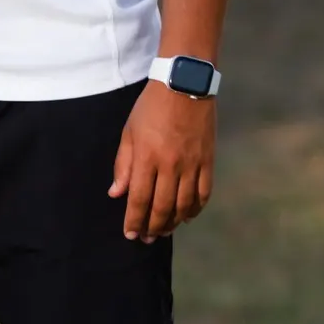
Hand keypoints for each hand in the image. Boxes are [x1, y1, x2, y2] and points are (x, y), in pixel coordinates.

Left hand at [109, 83, 215, 243]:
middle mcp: (170, 164)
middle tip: (147, 238)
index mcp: (147, 157)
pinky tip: (187, 216)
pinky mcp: (208, 160)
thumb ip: (123, 165)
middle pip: (162, 206)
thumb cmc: (150, 107)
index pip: (139, 198)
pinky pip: (204, 192)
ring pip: (184, 204)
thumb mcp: (128, 132)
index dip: (134, 220)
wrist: (184, 84)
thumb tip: (116, 193)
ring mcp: (192, 163)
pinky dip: (196, 208)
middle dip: (152, 227)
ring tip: (164, 231)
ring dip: (173, 222)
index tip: (130, 234)